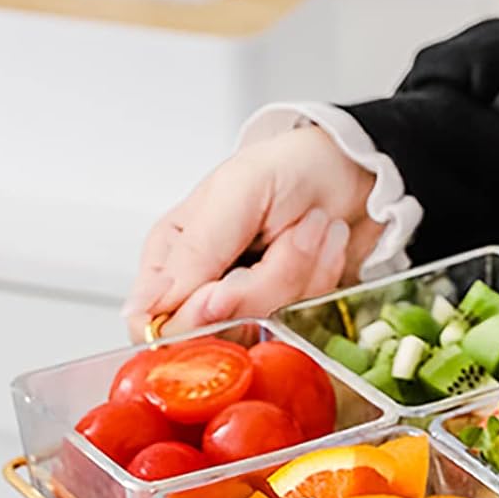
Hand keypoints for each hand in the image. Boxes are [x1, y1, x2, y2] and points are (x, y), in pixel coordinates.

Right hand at [122, 125, 381, 338]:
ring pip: (266, 325)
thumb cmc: (289, 167)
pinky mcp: (289, 315)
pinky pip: (303, 324)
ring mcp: (250, 306)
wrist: (353, 170)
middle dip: (267, 282)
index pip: (154, 323)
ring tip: (311, 226)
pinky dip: (322, 281)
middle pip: (218, 330)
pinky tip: (325, 246)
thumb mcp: (236, 193)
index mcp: (173, 258)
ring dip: (302, 271)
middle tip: (290, 232)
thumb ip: (193, 253)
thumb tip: (145, 306)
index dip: (192, 319)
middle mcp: (205, 288)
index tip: (224, 291)